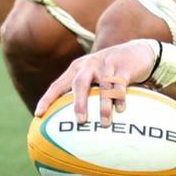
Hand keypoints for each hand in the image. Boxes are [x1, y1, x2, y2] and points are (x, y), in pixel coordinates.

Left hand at [34, 39, 155, 125]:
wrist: (136, 51)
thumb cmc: (111, 71)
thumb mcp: (95, 77)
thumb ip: (85, 93)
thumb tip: (74, 123)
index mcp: (77, 69)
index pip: (58, 85)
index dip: (48, 99)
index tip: (39, 115)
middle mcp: (89, 65)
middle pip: (79, 84)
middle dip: (79, 103)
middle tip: (80, 121)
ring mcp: (106, 65)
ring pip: (104, 87)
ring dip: (104, 106)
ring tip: (105, 123)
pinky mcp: (123, 67)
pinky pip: (121, 85)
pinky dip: (120, 98)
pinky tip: (121, 110)